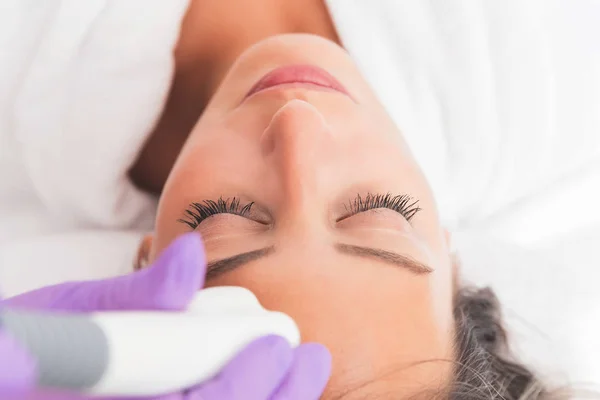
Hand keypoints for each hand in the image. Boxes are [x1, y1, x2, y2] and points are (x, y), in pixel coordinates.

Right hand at [0, 233, 330, 398]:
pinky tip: (275, 388)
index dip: (243, 385)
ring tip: (303, 373)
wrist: (16, 369)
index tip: (278, 347)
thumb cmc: (30, 338)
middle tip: (311, 359)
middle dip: (273, 398)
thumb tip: (195, 252)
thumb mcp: (75, 310)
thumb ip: (140, 293)